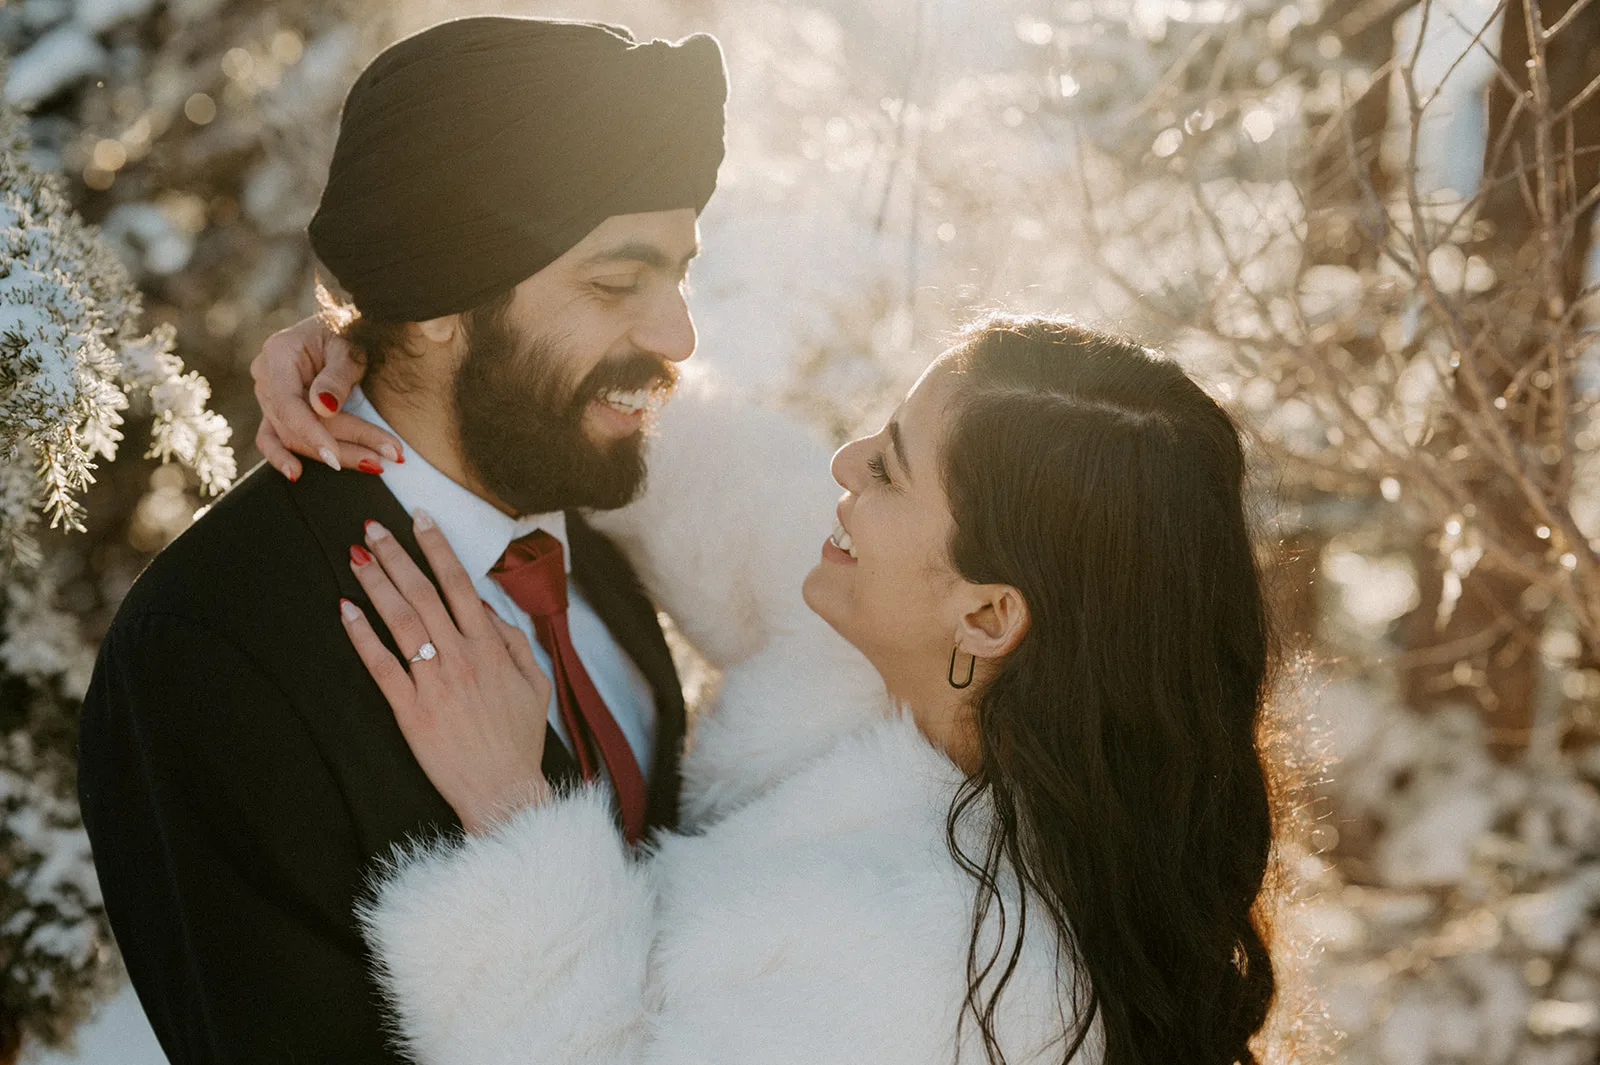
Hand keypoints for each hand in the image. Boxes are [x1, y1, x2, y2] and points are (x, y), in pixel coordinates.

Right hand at [251, 315, 403, 480]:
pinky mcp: (277, 409)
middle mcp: (266, 376)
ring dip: (335, 454)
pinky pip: (272, 437)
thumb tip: (322, 408)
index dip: (312, 432)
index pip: (288, 404)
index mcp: (278, 354)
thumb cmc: (346, 331)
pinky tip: (297, 474)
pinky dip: (282, 457)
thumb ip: (336, 376)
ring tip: (375, 463)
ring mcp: (268, 394)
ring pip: (294, 436)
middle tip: (387, 457)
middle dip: (343, 446)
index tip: (336, 455)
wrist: (341, 326)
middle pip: (297, 425)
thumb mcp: (349, 347)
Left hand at [339, 510, 551, 834]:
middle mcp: (462, 657)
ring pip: (400, 620)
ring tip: (356, 555)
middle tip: (371, 526)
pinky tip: (345, 610)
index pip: (459, 583)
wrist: (503, 791)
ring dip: (376, 583)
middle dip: (396, 554)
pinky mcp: (410, 710)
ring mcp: (434, 682)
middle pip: (423, 593)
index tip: (419, 519)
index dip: (437, 547)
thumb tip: (485, 607)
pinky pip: (381, 665)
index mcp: (492, 647)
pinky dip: (361, 635)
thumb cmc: (518, 740)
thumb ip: (512, 641)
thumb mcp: (535, 683)